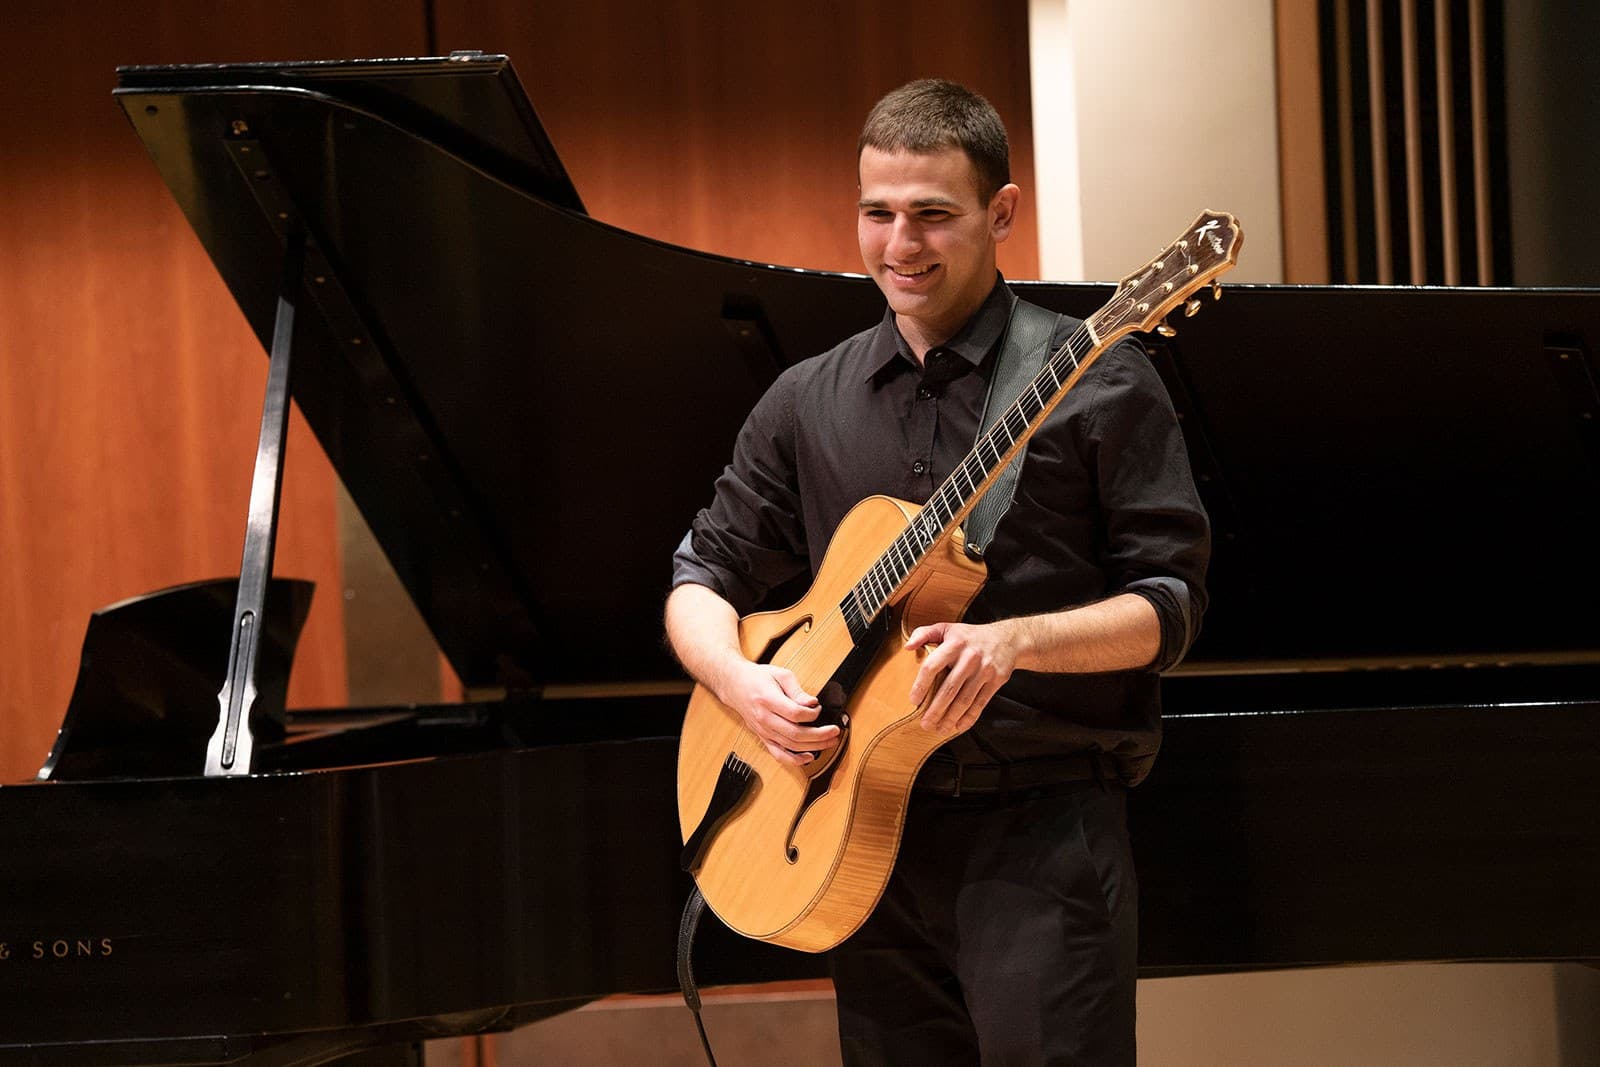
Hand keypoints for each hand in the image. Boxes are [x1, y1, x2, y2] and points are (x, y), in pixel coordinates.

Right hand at [713, 659, 839, 766]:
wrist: (735, 685)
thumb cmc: (758, 678)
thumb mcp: (780, 674)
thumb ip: (797, 690)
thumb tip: (812, 703)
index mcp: (768, 700)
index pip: (795, 714)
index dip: (812, 714)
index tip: (819, 708)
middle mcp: (764, 718)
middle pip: (795, 733)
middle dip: (819, 735)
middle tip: (834, 731)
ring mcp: (763, 730)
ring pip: (790, 745)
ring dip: (813, 746)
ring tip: (829, 742)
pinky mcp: (763, 737)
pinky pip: (778, 754)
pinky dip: (794, 760)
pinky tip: (809, 757)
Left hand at [904, 621, 1016, 735]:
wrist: (1007, 639)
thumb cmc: (970, 636)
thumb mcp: (947, 628)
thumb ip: (924, 633)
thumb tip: (908, 646)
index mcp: (954, 643)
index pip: (932, 666)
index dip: (921, 685)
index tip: (914, 700)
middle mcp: (970, 657)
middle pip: (949, 689)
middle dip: (935, 710)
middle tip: (925, 723)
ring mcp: (984, 670)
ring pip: (964, 700)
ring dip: (950, 718)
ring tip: (940, 728)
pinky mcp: (996, 681)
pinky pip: (980, 703)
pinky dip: (969, 718)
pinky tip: (959, 725)